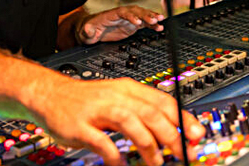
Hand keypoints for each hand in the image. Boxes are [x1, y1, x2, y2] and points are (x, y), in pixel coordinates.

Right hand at [35, 76, 204, 165]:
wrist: (51, 94)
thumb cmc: (89, 100)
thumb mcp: (119, 99)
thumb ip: (144, 113)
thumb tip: (173, 131)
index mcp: (129, 89)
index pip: (163, 101)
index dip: (183, 118)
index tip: (197, 135)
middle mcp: (116, 96)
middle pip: (151, 112)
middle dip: (171, 135)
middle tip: (182, 153)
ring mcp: (98, 110)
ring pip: (130, 122)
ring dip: (148, 144)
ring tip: (156, 162)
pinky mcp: (80, 126)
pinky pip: (101, 142)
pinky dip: (114, 155)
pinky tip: (120, 165)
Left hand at [78, 5, 164, 43]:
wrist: (92, 30)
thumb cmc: (89, 29)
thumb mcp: (86, 31)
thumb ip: (88, 30)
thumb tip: (88, 29)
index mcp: (111, 14)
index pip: (123, 12)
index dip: (131, 16)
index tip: (137, 22)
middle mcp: (122, 15)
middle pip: (135, 11)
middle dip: (145, 15)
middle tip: (154, 19)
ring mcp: (128, 19)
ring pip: (141, 15)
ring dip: (151, 17)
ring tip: (161, 20)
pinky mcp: (132, 25)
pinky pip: (144, 23)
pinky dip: (152, 24)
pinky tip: (159, 27)